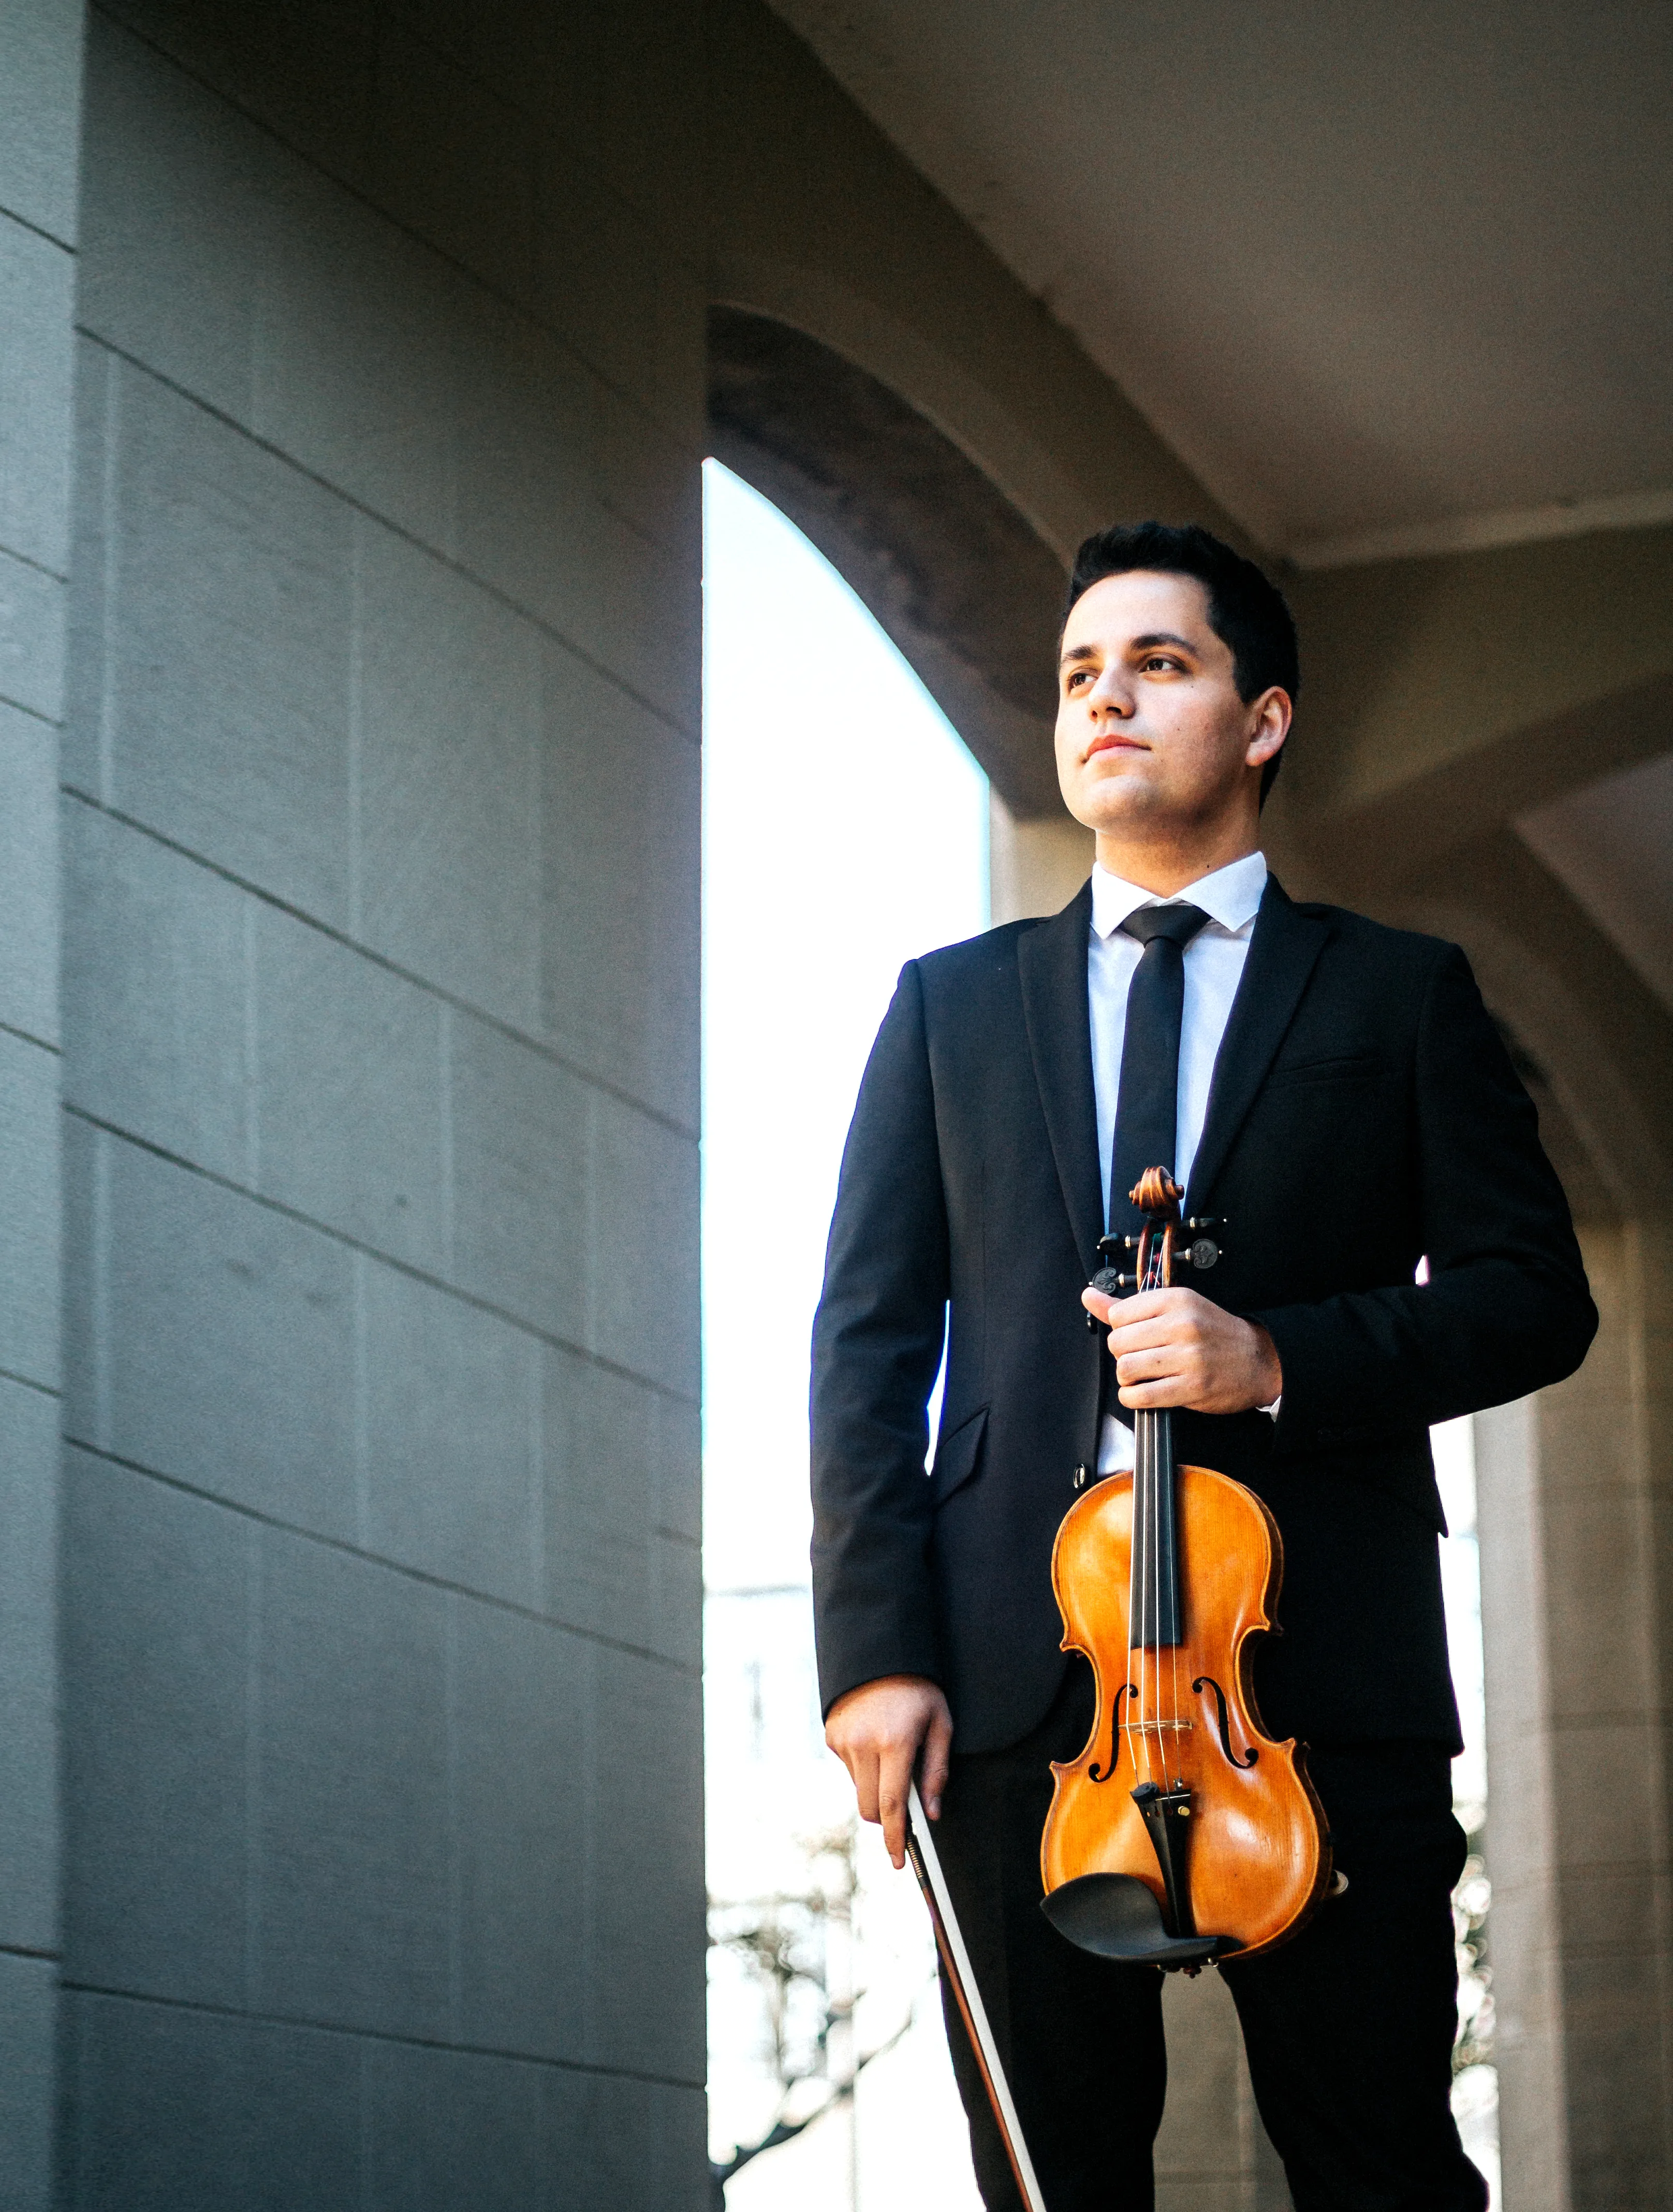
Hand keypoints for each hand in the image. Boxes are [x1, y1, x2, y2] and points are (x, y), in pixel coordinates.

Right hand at [824, 1674, 952, 1868]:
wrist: (880, 1653)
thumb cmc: (919, 1690)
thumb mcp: (941, 1724)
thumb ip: (936, 1771)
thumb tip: (932, 1813)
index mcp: (895, 1743)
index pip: (893, 1805)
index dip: (896, 1837)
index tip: (898, 1861)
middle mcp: (864, 1744)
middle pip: (871, 1807)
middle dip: (887, 1817)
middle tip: (905, 1808)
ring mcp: (843, 1740)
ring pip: (859, 1789)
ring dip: (876, 1788)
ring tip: (892, 1754)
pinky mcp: (831, 1736)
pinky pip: (849, 1769)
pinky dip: (864, 1767)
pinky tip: (876, 1740)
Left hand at [1081, 1285, 1281, 1415]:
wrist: (1258, 1360)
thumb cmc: (1213, 1333)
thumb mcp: (1176, 1308)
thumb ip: (1128, 1306)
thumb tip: (1088, 1296)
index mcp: (1177, 1300)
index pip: (1118, 1314)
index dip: (1121, 1329)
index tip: (1137, 1335)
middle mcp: (1182, 1325)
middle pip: (1118, 1342)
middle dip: (1123, 1354)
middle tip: (1141, 1357)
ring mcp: (1188, 1357)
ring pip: (1126, 1368)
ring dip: (1128, 1377)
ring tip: (1143, 1375)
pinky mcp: (1192, 1387)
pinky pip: (1141, 1396)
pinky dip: (1132, 1398)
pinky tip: (1142, 1392)